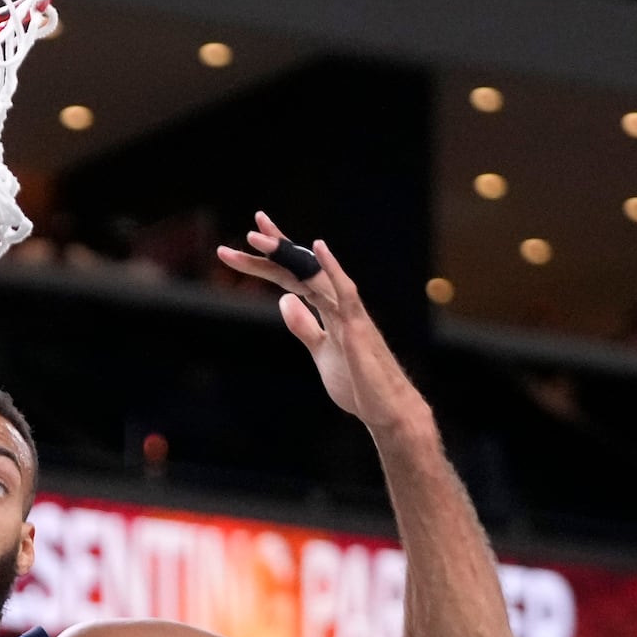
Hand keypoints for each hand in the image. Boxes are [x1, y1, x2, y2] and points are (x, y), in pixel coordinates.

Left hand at [217, 211, 429, 435]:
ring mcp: (348, 313)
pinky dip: (330, 269)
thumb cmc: (357, 382)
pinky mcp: (357, 327)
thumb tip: (285, 301)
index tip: (252, 238)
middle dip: (275, 248)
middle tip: (251, 226)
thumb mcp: (320, 351)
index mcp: (328, 309)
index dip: (275, 257)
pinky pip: (343, 292)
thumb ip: (304, 326)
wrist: (385, 410)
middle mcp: (338, 303)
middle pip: (301, 268)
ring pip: (312, 275)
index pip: (296, 276)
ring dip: (286, 254)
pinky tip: (317, 248)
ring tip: (257, 238)